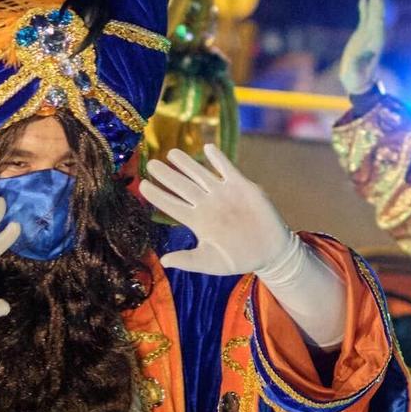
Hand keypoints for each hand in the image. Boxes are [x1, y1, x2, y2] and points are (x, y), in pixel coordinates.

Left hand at [141, 145, 293, 275]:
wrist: (268, 251)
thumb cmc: (238, 259)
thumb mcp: (211, 262)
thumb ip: (188, 260)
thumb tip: (163, 260)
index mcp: (197, 221)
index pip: (172, 205)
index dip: (157, 195)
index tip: (142, 185)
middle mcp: (207, 204)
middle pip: (182, 186)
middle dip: (166, 175)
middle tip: (151, 163)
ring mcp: (223, 194)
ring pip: (200, 174)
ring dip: (187, 163)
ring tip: (172, 153)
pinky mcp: (242, 186)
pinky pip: (227, 169)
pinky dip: (218, 159)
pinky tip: (208, 149)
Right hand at [338, 0, 384, 95]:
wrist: (356, 80)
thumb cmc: (356, 78)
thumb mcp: (355, 73)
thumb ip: (357, 66)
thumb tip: (358, 58)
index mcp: (374, 46)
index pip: (378, 29)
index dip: (378, 19)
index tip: (378, 11)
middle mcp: (373, 38)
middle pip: (377, 21)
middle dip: (377, 11)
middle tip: (378, 0)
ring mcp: (368, 35)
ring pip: (371, 18)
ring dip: (372, 8)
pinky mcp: (361, 34)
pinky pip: (363, 18)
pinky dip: (364, 9)